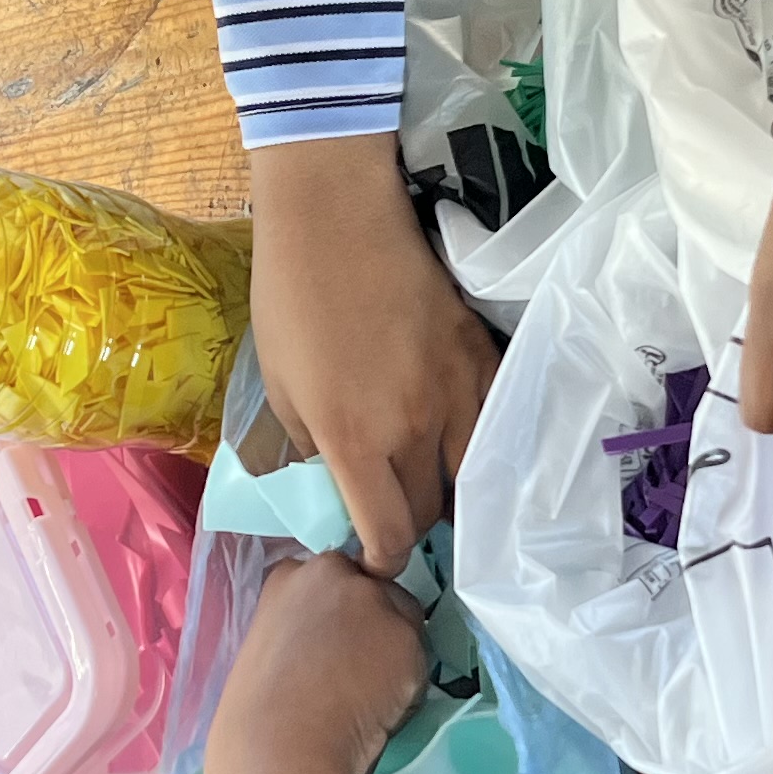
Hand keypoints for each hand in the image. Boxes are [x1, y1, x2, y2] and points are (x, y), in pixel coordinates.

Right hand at [212, 550, 431, 773]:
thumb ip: (304, 622)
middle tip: (354, 673)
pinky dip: (407, 687)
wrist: (281, 742)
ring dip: (394, 653)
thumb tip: (334, 635)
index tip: (333, 644)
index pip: (335, 578)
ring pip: (403, 622)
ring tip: (363, 697)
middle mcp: (335, 574)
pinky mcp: (406, 633)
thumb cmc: (262, 710)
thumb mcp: (270, 641)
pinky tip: (377, 710)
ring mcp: (373, 599)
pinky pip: (418, 660)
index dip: (340, 615)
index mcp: (290, 575)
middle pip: (376, 591)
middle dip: (373, 626)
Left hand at [246, 136, 498, 572]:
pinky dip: (477, 445)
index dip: (382, 559)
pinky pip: (492, 426)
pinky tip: (457, 439)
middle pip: (431, 512)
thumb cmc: (292, 297)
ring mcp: (458, 392)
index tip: (372, 557)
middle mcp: (414, 427)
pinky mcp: (483, 358)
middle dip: (411, 528)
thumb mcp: (279, 387)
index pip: (390, 534)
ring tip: (429, 485)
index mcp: (354, 438)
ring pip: (472, 476)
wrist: (337, 214)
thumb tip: (336, 490)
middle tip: (393, 518)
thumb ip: (312, 449)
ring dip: (450, 491)